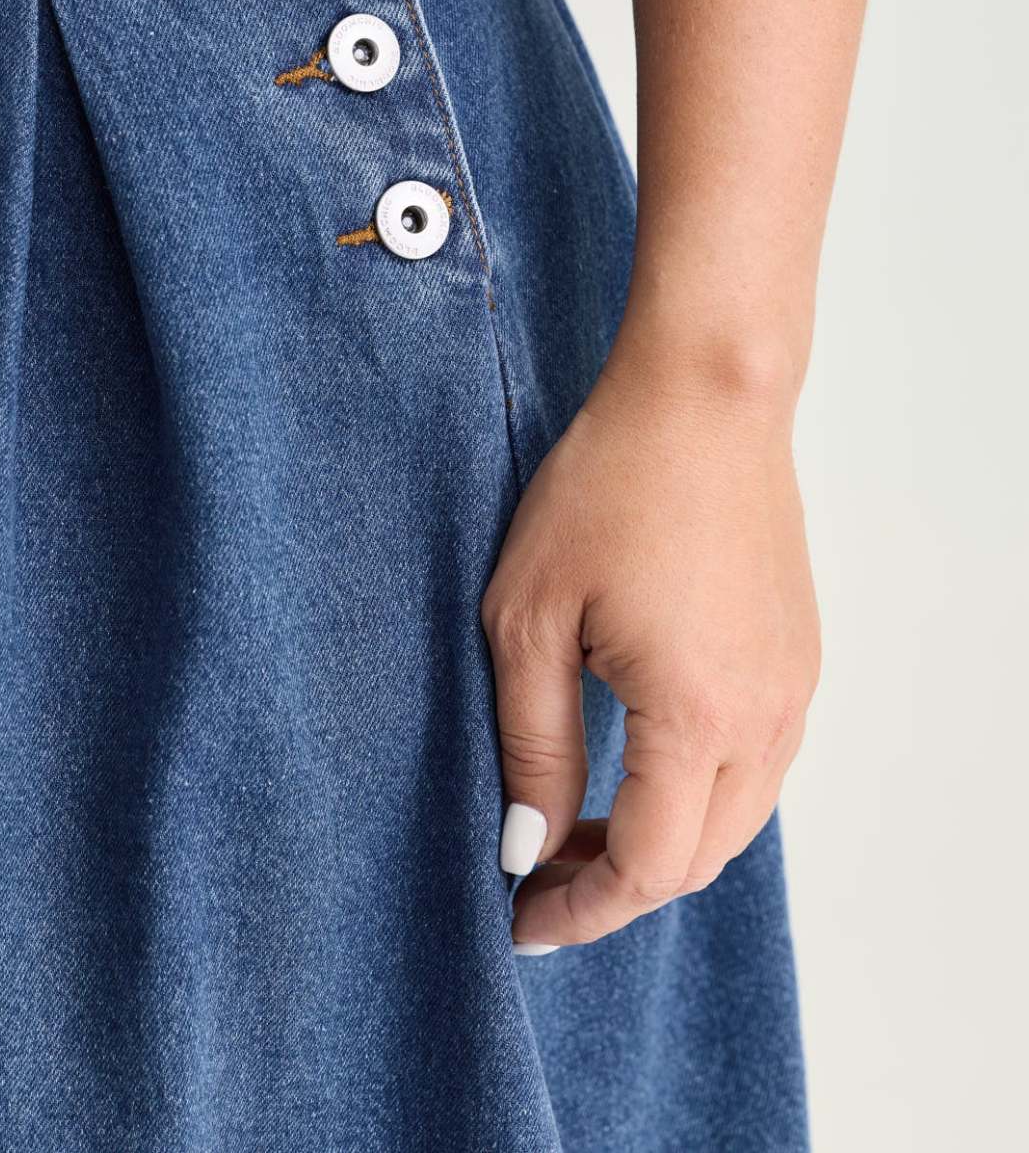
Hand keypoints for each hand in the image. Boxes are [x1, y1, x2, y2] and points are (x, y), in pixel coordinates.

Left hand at [480, 335, 820, 948]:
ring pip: (735, 818)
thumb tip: (526, 846)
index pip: (648, 867)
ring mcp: (793, 688)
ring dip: (661, 841)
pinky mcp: (798, 656)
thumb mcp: (530, 617)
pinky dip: (698, 793)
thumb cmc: (606, 489)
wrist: (703, 398)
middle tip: (535, 873)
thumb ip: (531, 743)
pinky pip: (756, 764)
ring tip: (575, 824)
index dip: (581, 908)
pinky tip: (634, 764)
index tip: (521, 920)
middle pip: (699, 860)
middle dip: (616, 885)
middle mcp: (764, 718)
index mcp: (696, 717)